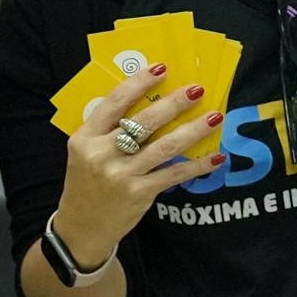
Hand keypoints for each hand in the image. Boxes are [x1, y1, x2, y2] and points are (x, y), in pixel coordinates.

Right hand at [47, 69, 222, 266]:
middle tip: (197, 89)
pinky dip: (196, 165)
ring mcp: (121, 175)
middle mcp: (102, 154)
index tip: (162, 68)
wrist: (81, 228)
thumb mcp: (85, 153)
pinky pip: (173, 174)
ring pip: (164, 146)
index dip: (139, 83)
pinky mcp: (139, 194)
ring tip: (214, 117)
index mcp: (85, 137)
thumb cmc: (86, 183)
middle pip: (143, 122)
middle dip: (174, 103)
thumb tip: (152, 103)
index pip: (114, 103)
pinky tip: (215, 157)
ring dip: (192, 130)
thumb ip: (108, 131)